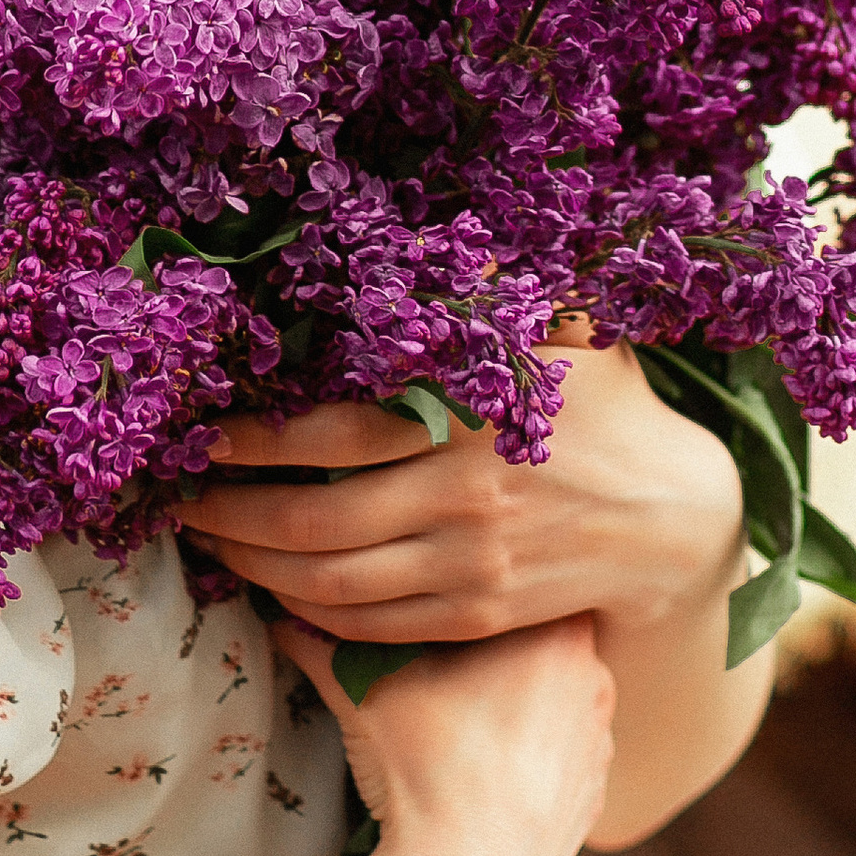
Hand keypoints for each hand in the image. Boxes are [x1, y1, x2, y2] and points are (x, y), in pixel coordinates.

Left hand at [179, 341, 743, 648]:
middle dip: (232, 515)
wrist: (677, 514)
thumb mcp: (559, 328)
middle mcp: (464, 499)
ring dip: (257, 568)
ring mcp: (471, 566)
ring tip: (210, 543)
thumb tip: (424, 228)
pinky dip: (310, 614)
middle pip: (317, 523)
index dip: (256, 440)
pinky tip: (273, 590)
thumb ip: (487, 289)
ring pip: (334, 585)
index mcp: (471, 418)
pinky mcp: (479, 616)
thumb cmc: (603, 401)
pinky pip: (373, 627)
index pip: (335, 436)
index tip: (200, 431)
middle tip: (178, 500)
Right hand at [281, 615, 615, 855]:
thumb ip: (322, 637)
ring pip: (554, 694)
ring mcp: (601, 740)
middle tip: (431, 661)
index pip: (512, 579)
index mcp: (552, 629)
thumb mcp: (361, 687)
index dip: (466, 587)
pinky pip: (561, 752)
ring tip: (455, 723)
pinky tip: (482, 770)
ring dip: (512, 699)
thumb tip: (279, 605)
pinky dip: (528, 754)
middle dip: (485, 644)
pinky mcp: (595, 796)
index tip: (429, 606)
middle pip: (534, 634)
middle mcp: (594, 676)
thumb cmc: (423, 770)